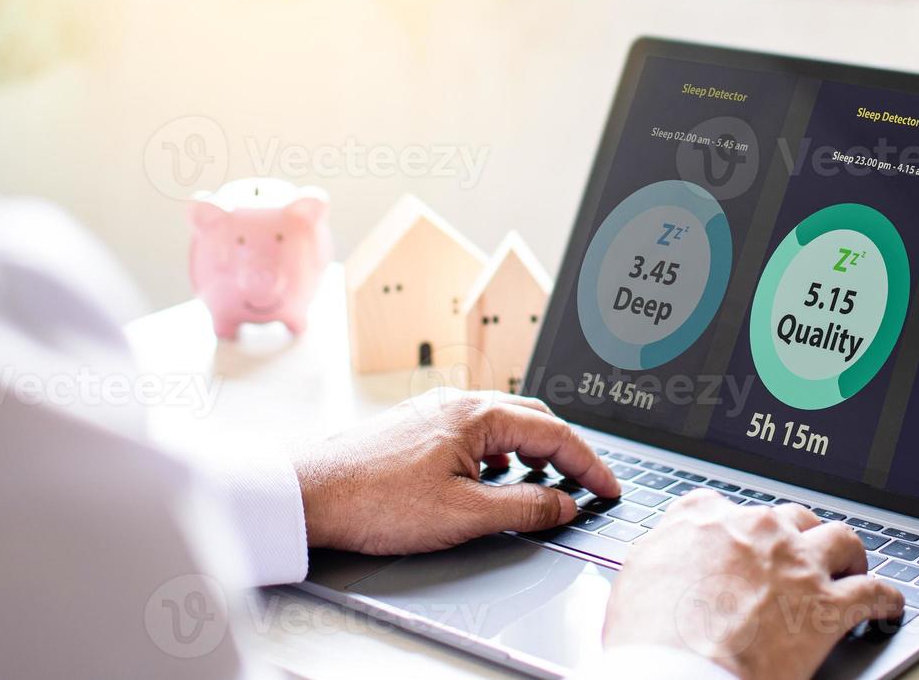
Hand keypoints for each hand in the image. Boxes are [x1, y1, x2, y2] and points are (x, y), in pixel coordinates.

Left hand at [290, 389, 620, 554]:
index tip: (609, 489)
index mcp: (477, 415)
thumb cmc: (374, 501)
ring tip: (547, 484)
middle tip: (587, 485)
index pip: (554, 434)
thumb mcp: (463, 515)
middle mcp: (459, 403)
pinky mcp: (418, 428)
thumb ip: (523, 508)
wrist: (310, 494)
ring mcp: (436, 412)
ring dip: (533, 451)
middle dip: (566, 451)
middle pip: (533, 420)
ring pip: (504, 424)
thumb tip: (563, 505)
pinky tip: (494, 479)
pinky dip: (501, 452)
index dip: (589, 464)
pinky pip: (477, 431)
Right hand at [604, 492, 903, 679]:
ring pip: (839, 539)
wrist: (678, 669)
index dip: (735, 524)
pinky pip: (873, 592)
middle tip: (797, 557)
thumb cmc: (650, 635)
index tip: (739, 539)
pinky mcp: (827, 606)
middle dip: (795, 536)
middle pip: (788, 517)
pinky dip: (885, 600)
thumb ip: (659, 554)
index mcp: (703, 521)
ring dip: (847, 554)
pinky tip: (887, 606)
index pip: (720, 505)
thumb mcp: (634, 578)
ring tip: (850, 567)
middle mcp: (755, 531)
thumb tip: (662, 558)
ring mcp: (796, 564)